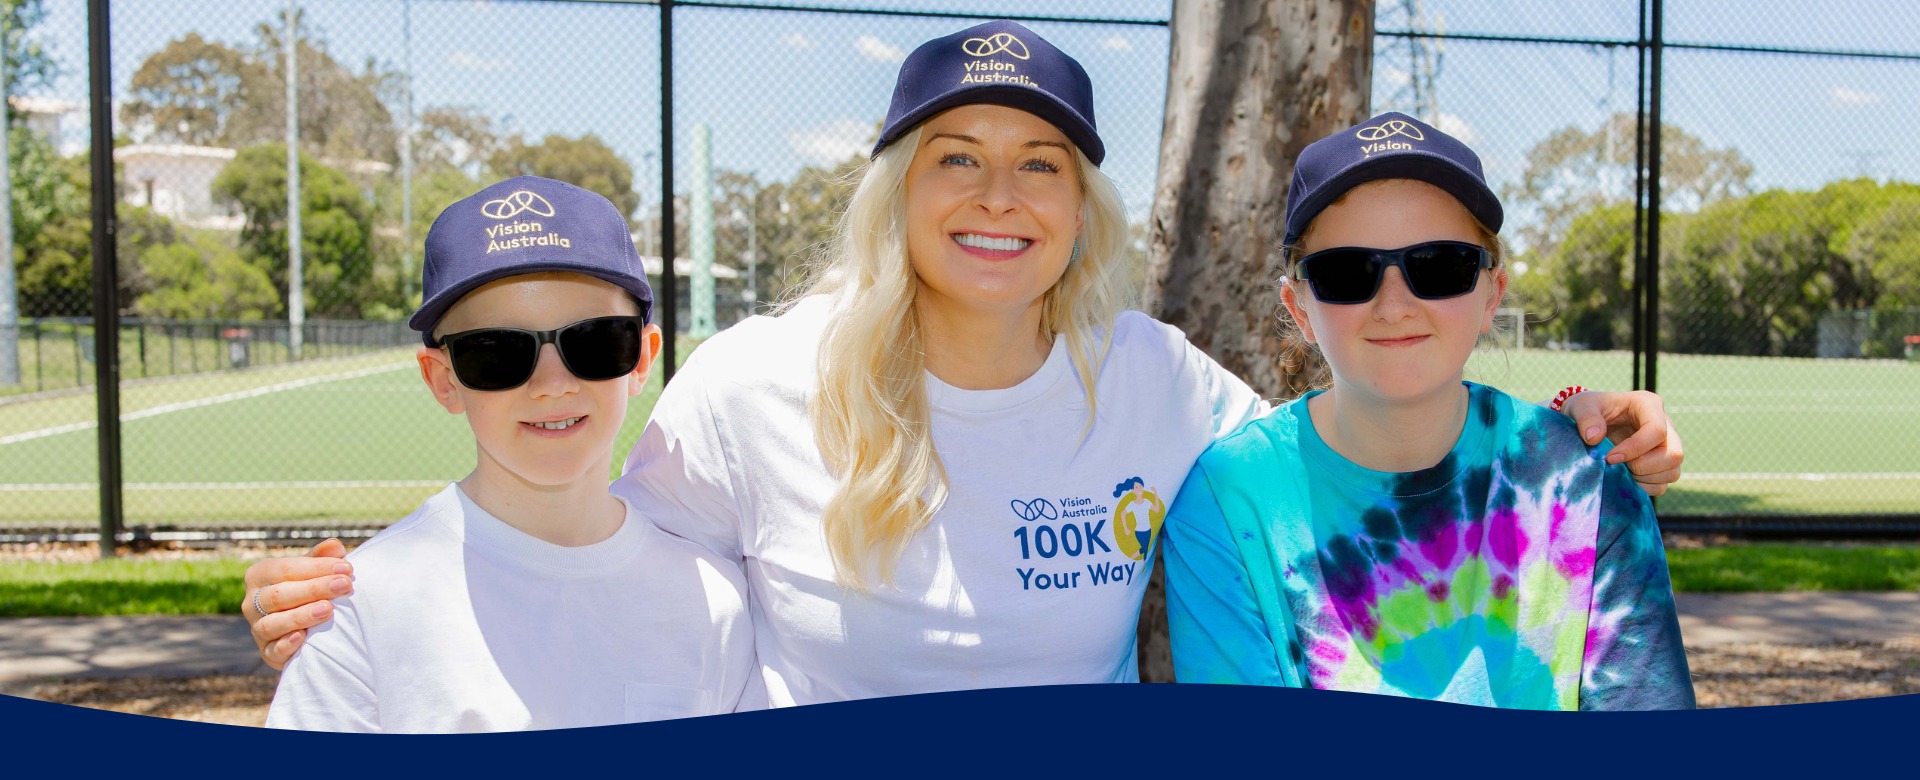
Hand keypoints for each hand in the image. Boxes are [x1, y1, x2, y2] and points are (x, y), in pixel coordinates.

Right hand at [242, 538, 353, 669]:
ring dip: (301, 616)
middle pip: (279, 595)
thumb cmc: (307, 588)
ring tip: (328, 609)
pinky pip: (272, 650)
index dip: (316, 568)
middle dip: (314, 589)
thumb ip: (322, 558)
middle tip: (344, 585)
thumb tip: (335, 545)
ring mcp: (257, 628)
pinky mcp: (266, 652)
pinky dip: (286, 645)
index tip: (346, 568)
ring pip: (273, 623)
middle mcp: (252, 602)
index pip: (285, 568)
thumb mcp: (313, 570)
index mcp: (260, 575)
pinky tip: (303, 637)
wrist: (304, 625)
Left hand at [1562, 390, 1683, 495]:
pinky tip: (1625, 479)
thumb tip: (1594, 438)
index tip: (1610, 457)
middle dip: (1644, 466)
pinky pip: (1663, 484)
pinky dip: (1645, 487)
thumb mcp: (1581, 406)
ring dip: (1645, 479)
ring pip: (1673, 472)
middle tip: (1617, 465)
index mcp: (1649, 405)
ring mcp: (1666, 446)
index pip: (1657, 430)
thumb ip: (1586, 418)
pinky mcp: (1661, 465)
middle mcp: (1665, 425)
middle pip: (1674, 454)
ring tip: (1620, 471)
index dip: (1636, 448)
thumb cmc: (1588, 409)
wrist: (1588, 420)